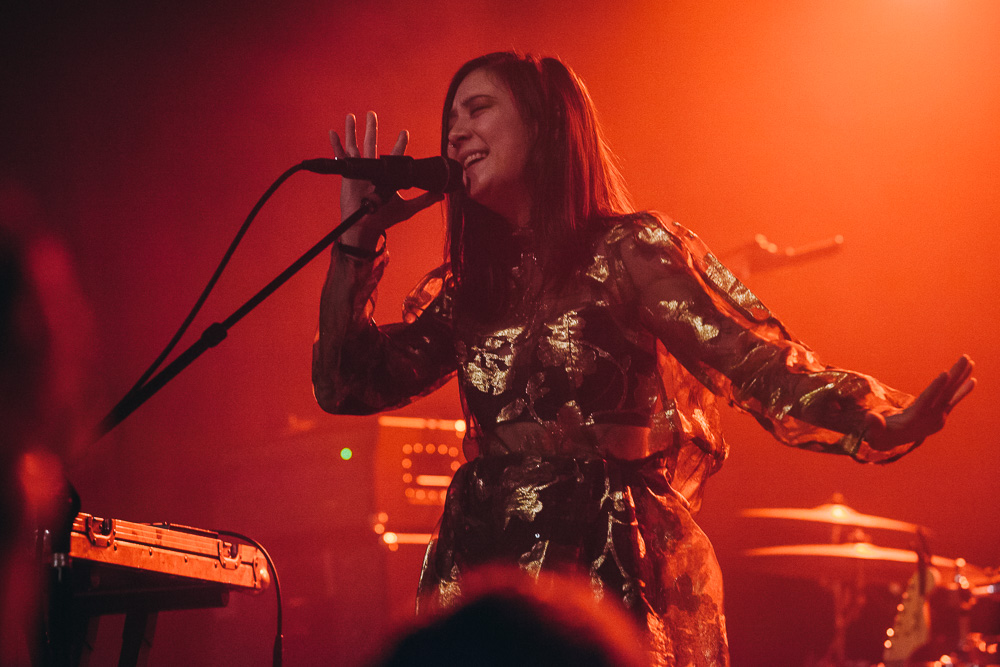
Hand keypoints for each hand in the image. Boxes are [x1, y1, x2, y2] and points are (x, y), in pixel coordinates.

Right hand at [330, 111, 443, 249]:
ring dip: (353, 131)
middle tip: (372, 113)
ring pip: (356, 146)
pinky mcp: (348, 175)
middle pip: (372, 143)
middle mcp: (373, 169)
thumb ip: (425, 200)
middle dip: (372, 128)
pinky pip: (340, 157)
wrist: (366, 227)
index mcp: (387, 175)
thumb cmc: (385, 218)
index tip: (404, 132)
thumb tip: (442, 194)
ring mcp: (359, 171)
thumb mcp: (408, 209)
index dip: (399, 143)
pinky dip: (336, 145)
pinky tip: (333, 132)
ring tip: (352, 116)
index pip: (395, 155)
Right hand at [864, 355, 975, 449]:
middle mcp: (931, 419)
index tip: (946, 373)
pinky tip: (972, 380)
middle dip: (955, 376)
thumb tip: (871, 417)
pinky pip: (952, 400)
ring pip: (950, 394)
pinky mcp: (940, 415)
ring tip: (970, 361)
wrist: (893, 443)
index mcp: (915, 420)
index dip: (935, 387)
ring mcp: (938, 417)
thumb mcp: (875, 431)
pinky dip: (962, 390)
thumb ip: (874, 424)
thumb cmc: (881, 434)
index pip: (927, 401)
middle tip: (966, 359)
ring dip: (961, 378)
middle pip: (944, 394)